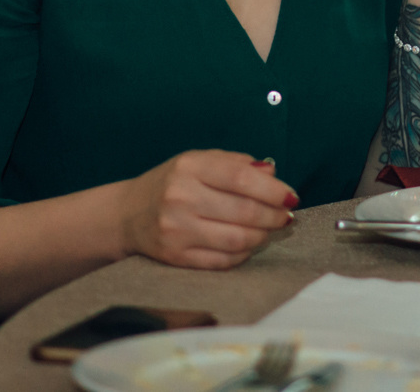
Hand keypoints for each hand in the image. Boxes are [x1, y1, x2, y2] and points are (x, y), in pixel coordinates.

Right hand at [117, 150, 296, 270]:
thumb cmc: (172, 183)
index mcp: (190, 167)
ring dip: (263, 236)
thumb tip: (272, 175)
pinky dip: (243, 253)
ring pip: (237, 239)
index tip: (291, 196)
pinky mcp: (176, 257)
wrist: (128, 214)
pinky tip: (249, 244)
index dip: (273, 190)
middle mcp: (181, 197)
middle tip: (286, 216)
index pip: (241, 178)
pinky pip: (222, 260)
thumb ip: (236, 163)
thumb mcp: (200, 160)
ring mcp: (177, 230)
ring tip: (270, 230)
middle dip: (274, 216)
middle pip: (244, 211)